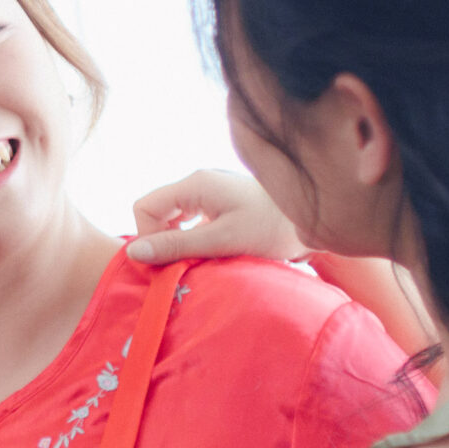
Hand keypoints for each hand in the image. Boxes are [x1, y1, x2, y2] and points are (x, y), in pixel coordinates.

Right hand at [130, 170, 303, 264]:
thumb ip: (176, 246)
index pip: (145, 208)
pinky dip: (194, 238)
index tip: (169, 263)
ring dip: (180, 241)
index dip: (149, 238)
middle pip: (157, 211)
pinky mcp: (222, 203)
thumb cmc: (272, 229)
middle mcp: (199, 181)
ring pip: (174, 218)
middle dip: (164, 241)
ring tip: (202, 259)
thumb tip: (133, 252)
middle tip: (186, 265)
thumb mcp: (221, 242)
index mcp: (195, 184)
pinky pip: (192, 220)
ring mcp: (211, 191)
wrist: (315, 219)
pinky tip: (213, 251)